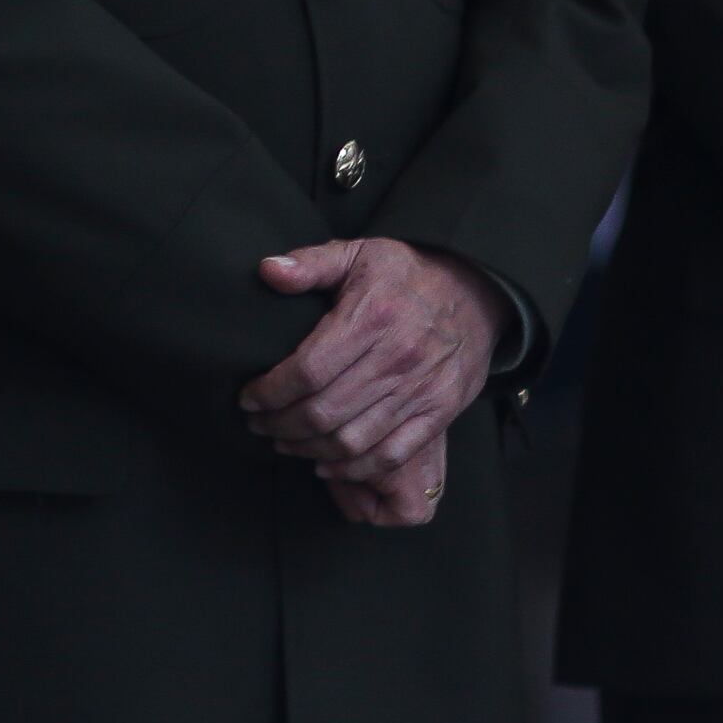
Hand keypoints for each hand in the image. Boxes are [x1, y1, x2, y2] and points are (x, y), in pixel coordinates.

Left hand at [244, 240, 498, 515]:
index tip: (247, 399)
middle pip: (324, 411)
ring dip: (309, 450)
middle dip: (281, 425)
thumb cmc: (405, 273)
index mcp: (371, 318)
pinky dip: (354, 469)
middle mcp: (397, 358)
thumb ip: (310, 263)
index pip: (308, 370)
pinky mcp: (440, 411)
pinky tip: (326, 464)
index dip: (270, 392)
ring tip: (284, 443)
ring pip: (352, 440)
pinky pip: (391, 453)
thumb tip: (267, 270)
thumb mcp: (358, 253)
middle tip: (259, 425)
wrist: (475, 291)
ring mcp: (421, 389)